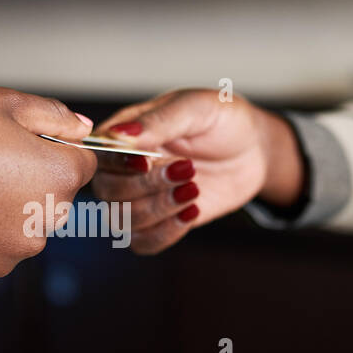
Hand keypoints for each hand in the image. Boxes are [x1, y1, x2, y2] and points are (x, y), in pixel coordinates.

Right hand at [0, 88, 98, 275]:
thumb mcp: (4, 104)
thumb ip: (53, 115)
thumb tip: (81, 128)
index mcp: (62, 173)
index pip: (84, 160)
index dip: (55, 147)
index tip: (23, 143)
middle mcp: (53, 215)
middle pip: (59, 193)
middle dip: (35, 177)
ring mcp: (25, 245)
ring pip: (32, 221)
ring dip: (14, 206)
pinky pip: (4, 243)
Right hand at [90, 89, 302, 253]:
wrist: (253, 151)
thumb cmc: (221, 120)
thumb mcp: (195, 109)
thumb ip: (157, 121)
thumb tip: (117, 135)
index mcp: (123, 135)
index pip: (99, 155)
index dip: (117, 164)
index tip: (147, 162)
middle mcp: (123, 169)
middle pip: (108, 191)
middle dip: (146, 187)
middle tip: (187, 170)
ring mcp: (138, 198)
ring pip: (123, 220)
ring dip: (159, 209)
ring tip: (194, 189)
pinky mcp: (158, 222)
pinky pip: (143, 243)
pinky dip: (165, 233)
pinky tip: (192, 211)